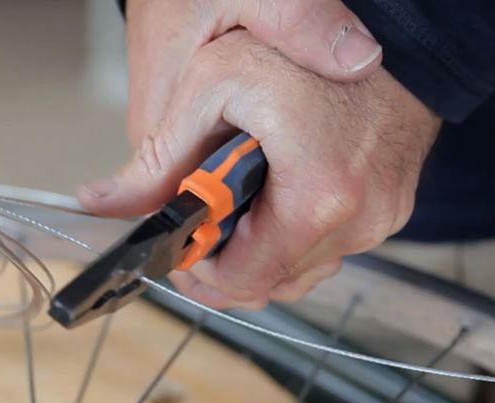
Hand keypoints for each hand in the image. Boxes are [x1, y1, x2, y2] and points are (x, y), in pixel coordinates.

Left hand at [80, 29, 440, 307]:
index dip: (201, 269)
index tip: (184, 242)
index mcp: (319, 196)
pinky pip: (332, 245)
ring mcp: (383, 216)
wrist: (384, 20)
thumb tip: (101, 203)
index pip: (244, 279)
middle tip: (205, 221)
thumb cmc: (299, 45)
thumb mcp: (211, 86)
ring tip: (241, 201)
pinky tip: (276, 195)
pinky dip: (296, 232)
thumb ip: (157, 159)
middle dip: (229, 259)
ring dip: (263, 249)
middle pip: (273, 283)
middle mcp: (361, 219)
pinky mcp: (393, 208)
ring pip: (302, 270)